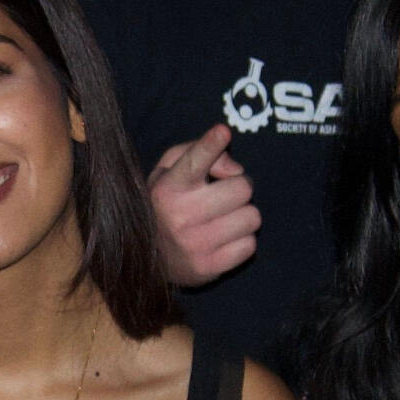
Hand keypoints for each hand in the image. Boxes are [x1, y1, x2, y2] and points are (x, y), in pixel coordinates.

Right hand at [146, 129, 261, 288]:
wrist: (147, 257)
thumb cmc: (166, 203)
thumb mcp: (168, 171)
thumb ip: (196, 151)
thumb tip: (236, 169)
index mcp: (168, 187)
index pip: (194, 162)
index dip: (210, 146)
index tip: (222, 132)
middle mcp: (180, 215)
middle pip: (242, 188)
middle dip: (238, 188)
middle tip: (224, 196)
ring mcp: (195, 244)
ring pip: (252, 217)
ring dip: (242, 216)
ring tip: (223, 219)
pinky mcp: (209, 267)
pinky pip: (250, 245)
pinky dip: (241, 241)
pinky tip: (222, 240)